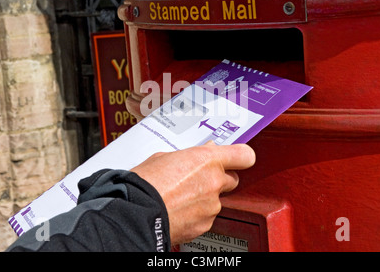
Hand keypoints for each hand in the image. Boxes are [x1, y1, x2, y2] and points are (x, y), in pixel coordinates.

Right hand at [131, 141, 255, 244]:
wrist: (135, 212)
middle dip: (218, 178)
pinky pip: (206, 216)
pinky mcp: (204, 224)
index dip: (241, 157)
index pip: (244, 155)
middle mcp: (214, 182)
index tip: (237, 158)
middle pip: (232, 179)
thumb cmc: (145, 183)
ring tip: (180, 196)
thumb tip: (200, 155)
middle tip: (199, 178)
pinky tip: (179, 210)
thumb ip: (189, 156)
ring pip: (216, 200)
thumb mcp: (165, 157)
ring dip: (204, 198)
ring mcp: (211, 206)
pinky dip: (196, 214)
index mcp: (207, 160)